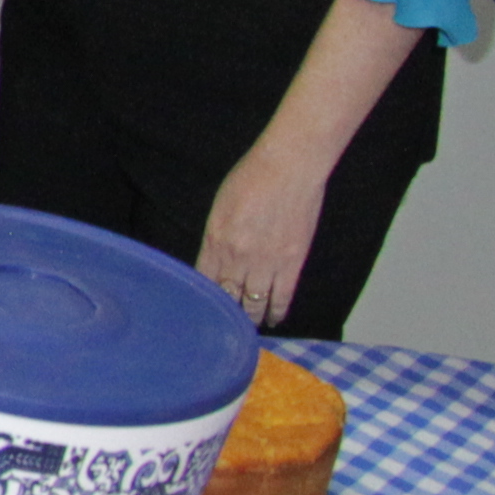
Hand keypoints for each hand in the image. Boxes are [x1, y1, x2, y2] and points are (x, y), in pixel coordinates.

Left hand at [194, 140, 330, 328]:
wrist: (288, 168)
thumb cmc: (251, 179)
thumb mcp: (220, 209)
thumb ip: (215, 239)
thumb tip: (214, 262)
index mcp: (214, 241)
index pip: (203, 281)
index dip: (204, 298)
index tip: (203, 309)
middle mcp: (237, 257)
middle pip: (228, 297)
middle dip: (226, 313)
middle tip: (226, 325)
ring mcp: (266, 262)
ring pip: (255, 304)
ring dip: (252, 318)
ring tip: (250, 327)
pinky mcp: (292, 262)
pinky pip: (282, 297)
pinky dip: (277, 311)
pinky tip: (273, 319)